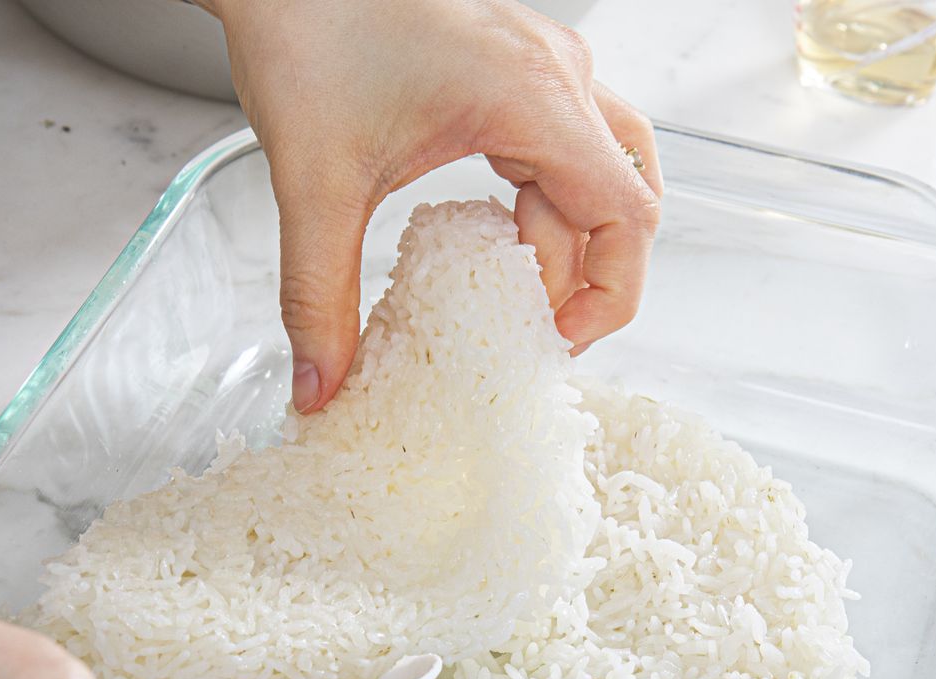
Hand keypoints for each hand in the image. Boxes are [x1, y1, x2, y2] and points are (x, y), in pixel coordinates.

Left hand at [203, 0, 662, 411]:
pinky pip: (557, 146)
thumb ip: (318, 297)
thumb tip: (319, 386)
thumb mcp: (314, 185)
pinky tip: (483, 239)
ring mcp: (538, 67)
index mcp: (534, 98)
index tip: (557, 343)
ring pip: (595, 171)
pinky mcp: (510, 69)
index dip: (609, 294)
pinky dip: (535, 203)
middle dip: (582, 277)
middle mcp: (555, 76)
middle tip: (529, 334)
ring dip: (559, 241)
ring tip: (506, 296)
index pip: (628, 213)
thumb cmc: (307, 30)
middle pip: (622, 196)